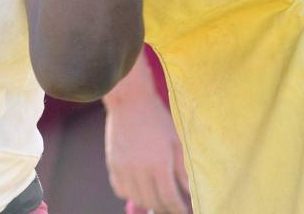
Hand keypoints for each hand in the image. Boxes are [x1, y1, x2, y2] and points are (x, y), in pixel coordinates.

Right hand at [105, 90, 190, 213]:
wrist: (129, 101)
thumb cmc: (156, 119)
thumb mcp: (176, 142)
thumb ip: (183, 170)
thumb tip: (191, 191)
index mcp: (158, 165)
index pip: (169, 199)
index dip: (178, 209)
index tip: (184, 211)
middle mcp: (139, 170)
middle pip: (153, 202)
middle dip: (165, 208)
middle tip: (173, 205)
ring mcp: (123, 168)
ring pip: (136, 198)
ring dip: (149, 202)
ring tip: (158, 198)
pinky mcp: (112, 165)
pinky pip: (121, 190)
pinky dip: (131, 194)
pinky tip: (140, 188)